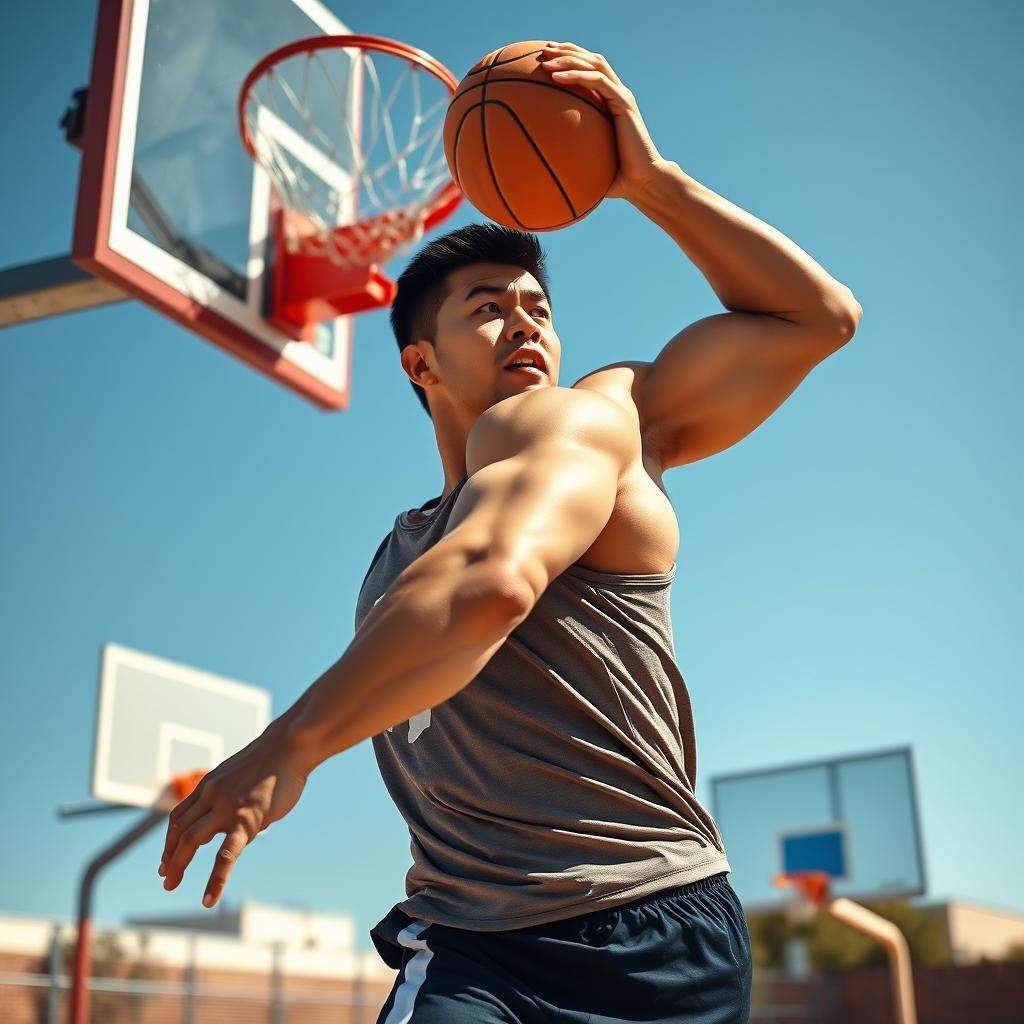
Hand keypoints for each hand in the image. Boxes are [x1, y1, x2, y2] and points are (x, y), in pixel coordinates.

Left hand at [158, 721, 308, 907]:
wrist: (290, 745)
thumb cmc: (275, 759)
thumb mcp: (243, 775)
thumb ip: (233, 795)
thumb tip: (237, 819)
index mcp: (210, 785)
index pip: (179, 815)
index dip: (170, 839)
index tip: (167, 857)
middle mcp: (211, 795)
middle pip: (179, 829)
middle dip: (169, 856)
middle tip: (166, 879)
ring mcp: (226, 807)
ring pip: (192, 840)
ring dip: (178, 865)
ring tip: (172, 885)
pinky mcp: (246, 820)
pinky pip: (226, 854)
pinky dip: (215, 880)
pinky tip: (209, 899)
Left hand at [537, 42, 665, 199]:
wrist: (642, 182)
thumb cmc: (615, 178)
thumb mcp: (588, 162)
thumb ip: (571, 155)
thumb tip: (541, 165)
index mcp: (610, 102)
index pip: (590, 70)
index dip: (569, 58)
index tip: (546, 58)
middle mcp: (617, 93)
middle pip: (591, 59)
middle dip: (566, 50)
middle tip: (542, 49)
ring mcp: (622, 96)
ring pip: (595, 64)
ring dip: (569, 58)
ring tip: (546, 59)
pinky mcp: (624, 103)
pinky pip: (597, 82)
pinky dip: (576, 75)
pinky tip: (556, 77)